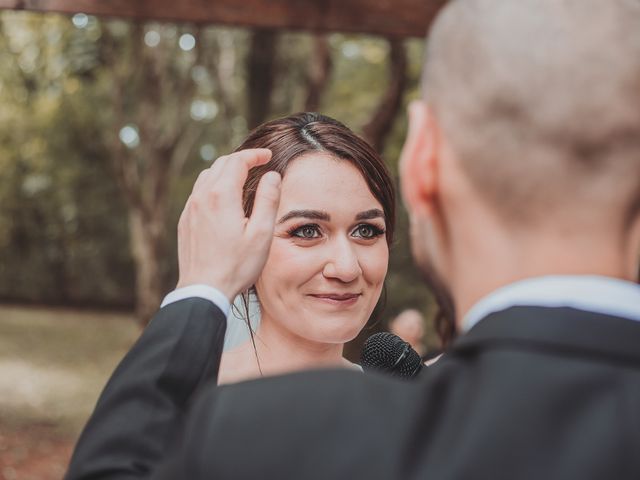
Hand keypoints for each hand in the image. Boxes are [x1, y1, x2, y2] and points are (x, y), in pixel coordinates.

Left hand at [176, 148, 280, 300]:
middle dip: (241, 159)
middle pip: (220, 164)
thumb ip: (268, 200)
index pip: (237, 161)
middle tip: (258, 161)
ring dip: (225, 170)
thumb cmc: (236, 265)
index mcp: (221, 196)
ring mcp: (190, 209)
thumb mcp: (261, 233)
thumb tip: (272, 175)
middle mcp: (201, 197)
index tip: (268, 155)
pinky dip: (213, 185)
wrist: (203, 290)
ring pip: (206, 176)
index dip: (254, 155)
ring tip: (242, 175)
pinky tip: (223, 197)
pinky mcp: (185, 221)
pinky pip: (198, 193)